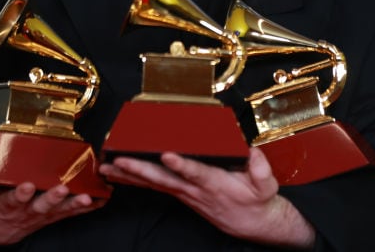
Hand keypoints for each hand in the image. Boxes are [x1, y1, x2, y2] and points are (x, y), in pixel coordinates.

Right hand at [0, 168, 104, 244]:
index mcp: (4, 206)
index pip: (12, 200)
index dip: (20, 194)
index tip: (27, 185)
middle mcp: (25, 213)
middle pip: (40, 206)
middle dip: (52, 198)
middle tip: (62, 188)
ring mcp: (41, 216)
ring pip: (59, 211)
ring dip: (74, 204)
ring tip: (87, 197)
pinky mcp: (52, 216)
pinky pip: (71, 214)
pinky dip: (86, 208)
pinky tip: (102, 200)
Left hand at [100, 148, 314, 248]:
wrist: (254, 223)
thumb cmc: (258, 200)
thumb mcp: (266, 185)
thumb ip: (261, 169)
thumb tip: (252, 152)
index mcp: (214, 184)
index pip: (196, 173)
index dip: (181, 165)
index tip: (167, 156)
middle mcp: (195, 190)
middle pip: (163, 180)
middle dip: (139, 169)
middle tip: (118, 160)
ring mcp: (185, 194)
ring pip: (153, 184)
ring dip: (129, 175)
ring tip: (107, 167)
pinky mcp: (181, 194)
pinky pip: (154, 187)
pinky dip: (135, 180)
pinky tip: (120, 174)